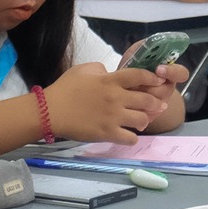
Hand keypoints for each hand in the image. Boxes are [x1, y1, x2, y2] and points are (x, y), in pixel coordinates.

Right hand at [45, 63, 169, 143]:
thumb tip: (110, 73)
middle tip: (156, 105)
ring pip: (143, 120)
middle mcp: (116, 98)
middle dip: (155, 103)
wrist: (49, 111)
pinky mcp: (107, 133)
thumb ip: (100, 69)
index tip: (158, 82)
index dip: (153, 79)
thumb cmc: (64, 88)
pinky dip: (132, 137)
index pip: (140, 76)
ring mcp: (113, 117)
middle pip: (148, 100)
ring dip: (144, 120)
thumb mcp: (82, 69)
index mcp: (110, 81)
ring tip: (140, 121)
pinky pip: (131, 139)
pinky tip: (127, 135)